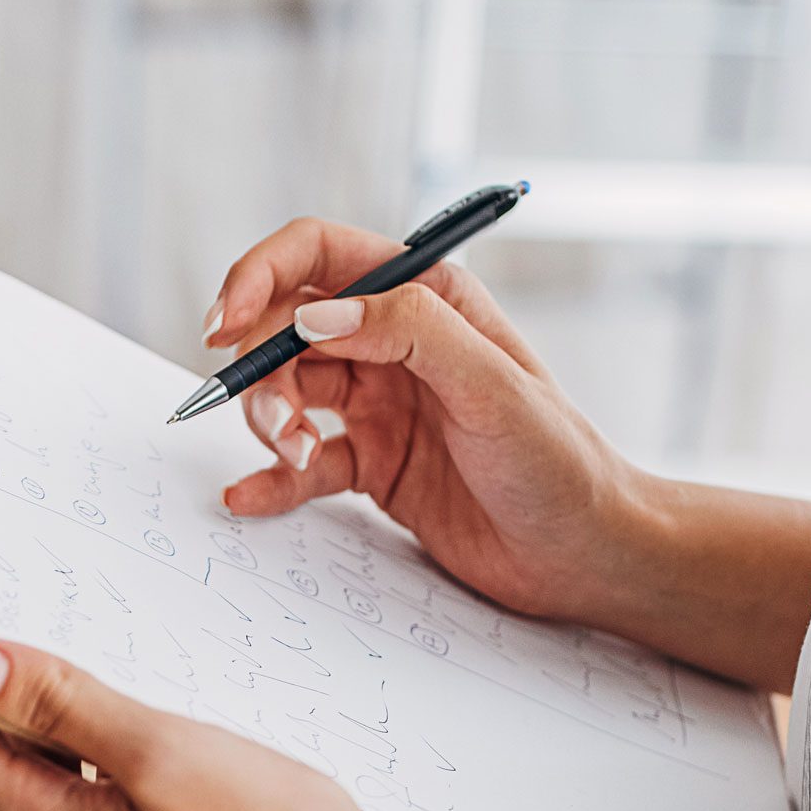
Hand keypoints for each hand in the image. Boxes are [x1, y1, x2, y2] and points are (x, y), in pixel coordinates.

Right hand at [207, 217, 646, 622]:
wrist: (584, 555)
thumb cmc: (558, 463)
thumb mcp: (491, 386)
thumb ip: (406, 333)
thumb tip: (312, 315)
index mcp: (428, 297)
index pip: (319, 255)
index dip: (260, 277)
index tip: (225, 324)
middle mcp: (397, 342)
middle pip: (289, 327)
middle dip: (262, 365)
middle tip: (272, 417)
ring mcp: (382, 404)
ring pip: (288, 390)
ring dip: (269, 419)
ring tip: (292, 456)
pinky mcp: (373, 464)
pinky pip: (301, 462)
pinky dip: (270, 476)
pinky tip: (249, 496)